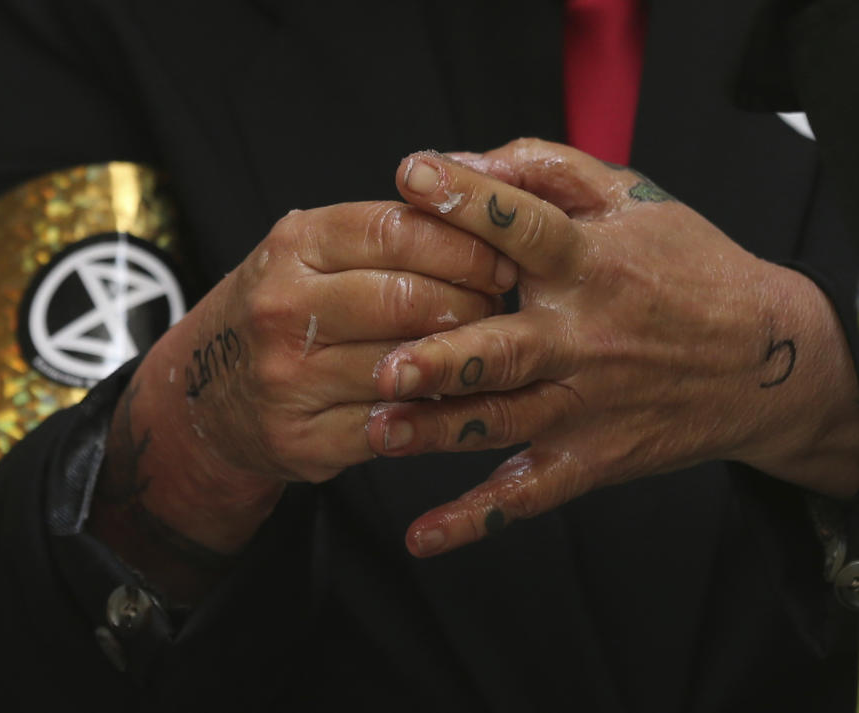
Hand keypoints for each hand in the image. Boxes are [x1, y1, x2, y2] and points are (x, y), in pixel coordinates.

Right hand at [97, 200, 516, 554]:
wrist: (204, 394)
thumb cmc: (281, 312)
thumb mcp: (311, 254)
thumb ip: (384, 238)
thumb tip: (483, 236)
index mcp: (293, 246)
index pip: (397, 230)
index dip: (464, 246)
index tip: (499, 262)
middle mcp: (282, 308)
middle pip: (407, 299)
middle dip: (470, 305)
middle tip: (493, 311)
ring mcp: (287, 378)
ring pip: (406, 366)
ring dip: (458, 362)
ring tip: (474, 353)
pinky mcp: (300, 440)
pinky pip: (393, 426)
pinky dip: (429, 413)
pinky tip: (441, 398)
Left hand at [367, 139, 858, 556]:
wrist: (765, 358)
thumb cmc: (690, 268)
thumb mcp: (633, 201)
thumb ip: (550, 170)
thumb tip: (468, 160)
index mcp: (591, 266)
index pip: (526, 227)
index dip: (470, 200)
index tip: (412, 176)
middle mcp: (584, 340)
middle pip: (506, 350)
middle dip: (445, 359)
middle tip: (386, 365)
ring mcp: (586, 406)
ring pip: (503, 422)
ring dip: (439, 431)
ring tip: (380, 431)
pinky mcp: (591, 457)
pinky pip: (529, 493)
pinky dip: (476, 517)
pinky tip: (423, 535)